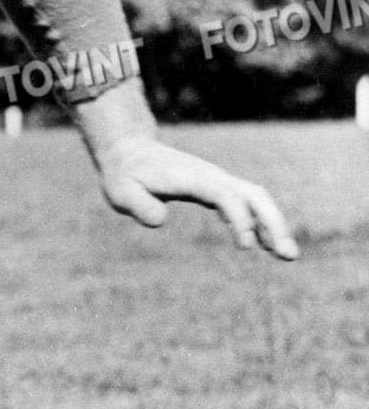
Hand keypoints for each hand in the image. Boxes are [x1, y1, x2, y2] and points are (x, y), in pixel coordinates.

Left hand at [95, 133, 298, 260]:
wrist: (129, 152)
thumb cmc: (124, 175)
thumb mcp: (121, 192)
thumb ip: (138, 205)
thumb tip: (161, 220)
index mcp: (193, 179)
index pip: (227, 196)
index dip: (241, 219)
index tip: (246, 247)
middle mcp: (212, 177)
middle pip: (254, 195)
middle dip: (274, 223)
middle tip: (289, 255)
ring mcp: (216, 181)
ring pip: (256, 199)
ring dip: (274, 225)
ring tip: (288, 256)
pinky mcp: (215, 189)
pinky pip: (246, 204)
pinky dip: (260, 224)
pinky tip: (266, 246)